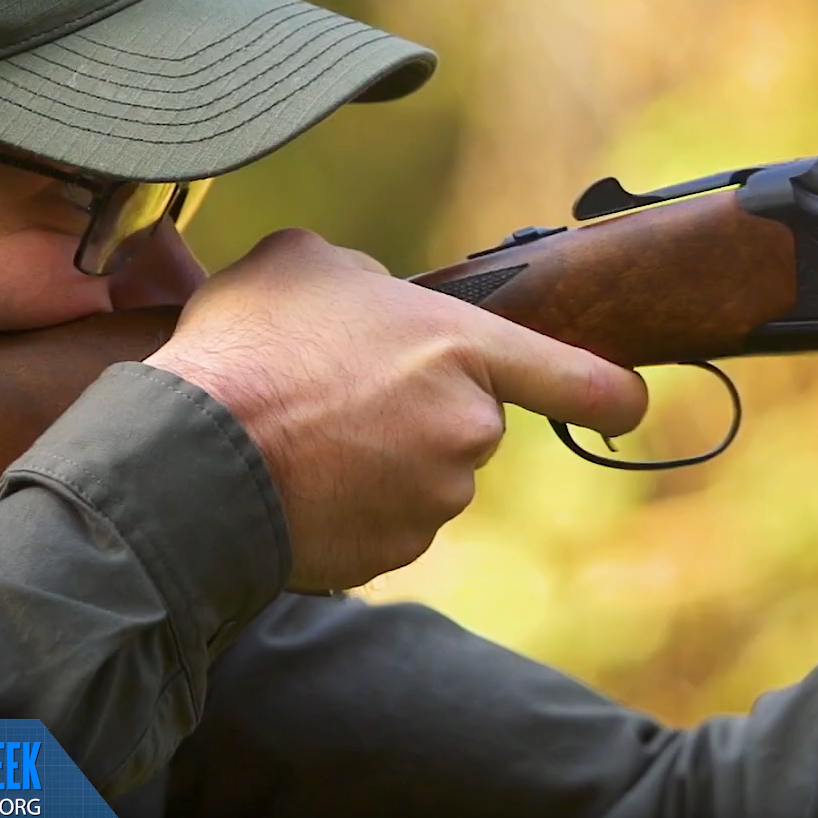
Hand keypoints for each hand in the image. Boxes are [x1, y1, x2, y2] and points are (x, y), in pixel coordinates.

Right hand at [144, 229, 647, 590]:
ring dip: (385, 461)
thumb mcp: (304, 262)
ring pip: (427, 476)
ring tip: (307, 434)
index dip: (614, 393)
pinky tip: (301, 481)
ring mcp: (434, 500)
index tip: (627, 401)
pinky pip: (389, 524)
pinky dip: (354, 508)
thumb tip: (374, 296)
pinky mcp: (394, 554)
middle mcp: (468, 431)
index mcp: (464, 349)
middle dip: (421, 411)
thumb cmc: (247, 348)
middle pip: (471, 423)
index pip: (585, 381)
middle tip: (342, 392)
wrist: (190, 457)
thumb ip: (368, 278)